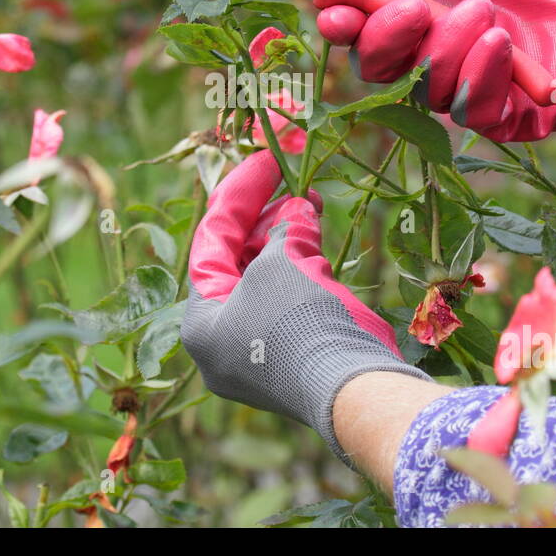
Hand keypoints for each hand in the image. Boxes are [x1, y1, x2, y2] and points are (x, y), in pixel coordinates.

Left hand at [181, 150, 429, 465]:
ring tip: (310, 205)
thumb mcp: (281, 266)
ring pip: (267, 283)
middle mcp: (222, 344)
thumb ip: (280, 233)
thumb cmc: (300, 324)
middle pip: (237, 264)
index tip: (265, 163)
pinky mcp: (293, 361)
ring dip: (288, 242)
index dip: (239, 197)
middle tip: (290, 182)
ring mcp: (258, 356)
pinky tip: (318, 242)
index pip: (211, 245)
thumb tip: (296, 212)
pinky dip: (303, 271)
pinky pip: (290, 305)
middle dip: (266, 220)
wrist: (353, 392)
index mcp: (202, 323)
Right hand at [317, 0, 555, 171]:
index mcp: (432, 2)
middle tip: (398, 10)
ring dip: (440, 50)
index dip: (342, 8)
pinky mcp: (505, 116)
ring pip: (422, 84)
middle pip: (376, 60)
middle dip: (375, 38)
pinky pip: (472, 108)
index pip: (369, 13)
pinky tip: (499, 41)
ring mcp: (469, 84)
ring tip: (482, 11)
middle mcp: (440, 48)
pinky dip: (479, 75)